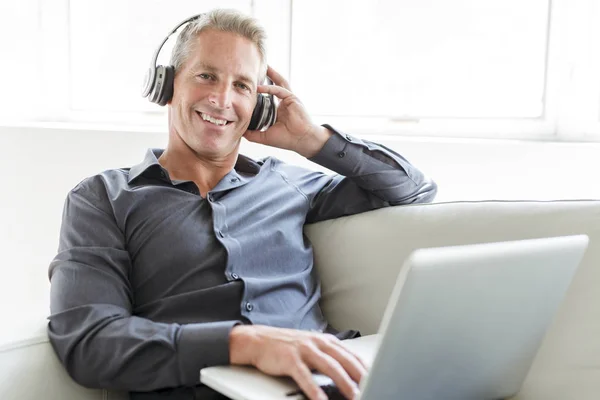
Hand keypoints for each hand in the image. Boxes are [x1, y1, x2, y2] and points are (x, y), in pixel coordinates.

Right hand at [229, 325, 366, 399]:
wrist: (258, 340)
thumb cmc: (286, 347)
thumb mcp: (312, 348)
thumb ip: (330, 357)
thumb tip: (350, 374)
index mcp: (326, 340)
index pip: (351, 355)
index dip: (366, 369)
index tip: (378, 379)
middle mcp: (317, 342)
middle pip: (345, 360)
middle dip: (361, 376)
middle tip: (373, 387)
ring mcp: (304, 349)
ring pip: (330, 366)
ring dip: (344, 382)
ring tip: (355, 395)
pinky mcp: (290, 359)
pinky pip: (305, 376)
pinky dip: (315, 389)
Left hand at [243, 66, 332, 157]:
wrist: (302, 141)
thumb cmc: (287, 139)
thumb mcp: (265, 136)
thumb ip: (253, 133)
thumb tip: (240, 131)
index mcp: (280, 109)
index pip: (269, 95)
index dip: (261, 89)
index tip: (249, 85)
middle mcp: (285, 102)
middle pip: (275, 84)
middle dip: (268, 75)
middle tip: (258, 68)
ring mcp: (289, 99)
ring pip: (279, 82)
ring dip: (271, 74)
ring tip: (263, 66)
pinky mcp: (292, 98)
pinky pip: (279, 90)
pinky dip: (269, 88)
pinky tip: (259, 87)